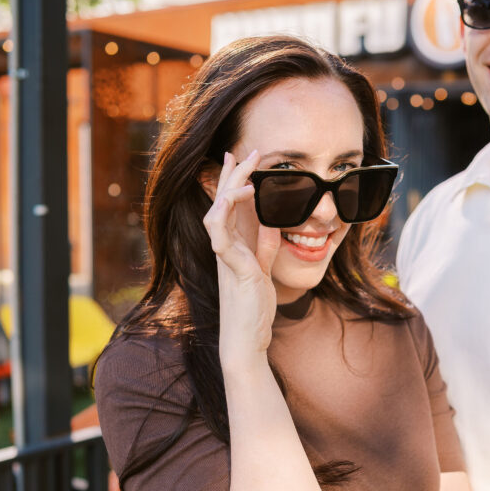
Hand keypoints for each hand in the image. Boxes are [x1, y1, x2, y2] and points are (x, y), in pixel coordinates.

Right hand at [202, 150, 280, 367]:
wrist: (247, 339)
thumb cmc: (253, 308)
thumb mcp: (264, 269)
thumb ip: (265, 245)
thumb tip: (273, 221)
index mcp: (233, 246)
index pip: (228, 205)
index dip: (232, 179)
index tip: (240, 156)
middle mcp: (224, 248)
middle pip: (221, 203)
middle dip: (232, 175)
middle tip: (244, 151)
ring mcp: (225, 258)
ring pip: (216, 214)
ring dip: (228, 190)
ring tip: (244, 172)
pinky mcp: (232, 269)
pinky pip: (221, 236)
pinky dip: (227, 213)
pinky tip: (242, 198)